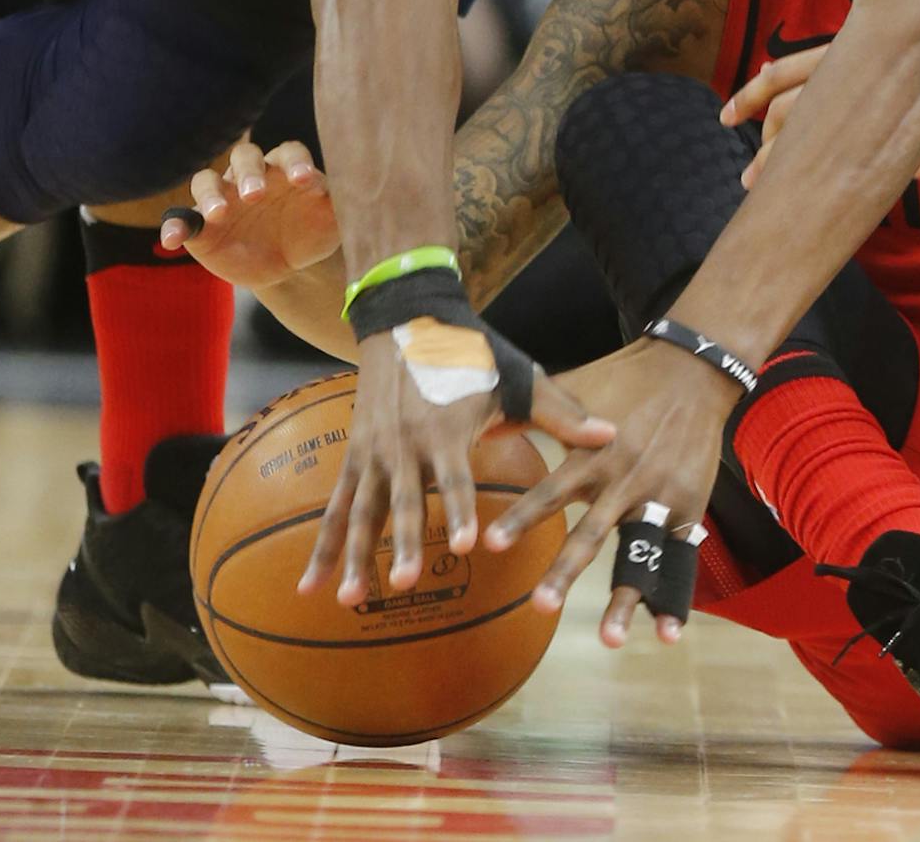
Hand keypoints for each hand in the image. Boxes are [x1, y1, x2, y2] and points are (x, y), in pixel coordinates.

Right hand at [159, 140, 338, 289]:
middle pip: (244, 158)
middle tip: (256, 195)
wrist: (291, 266)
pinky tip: (171, 241)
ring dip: (211, 194)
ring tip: (219, 214)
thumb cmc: (312, 233)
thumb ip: (333, 204)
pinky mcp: (203, 227)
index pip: (288, 153)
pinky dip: (175, 226)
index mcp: (286, 169)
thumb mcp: (330, 222)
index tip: (305, 180)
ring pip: (207, 181)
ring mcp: (223, 199)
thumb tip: (331, 191)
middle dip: (249, 173)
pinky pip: (183, 219)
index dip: (296, 162)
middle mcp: (251, 176)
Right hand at [299, 331, 615, 605]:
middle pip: (401, 501)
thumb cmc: (471, 353)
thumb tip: (610, 435)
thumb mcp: (519, 377)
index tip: (468, 543)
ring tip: (349, 600)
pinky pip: (334, 509)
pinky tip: (309, 587)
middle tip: (406, 584)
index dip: (459, 509)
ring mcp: (373, 453)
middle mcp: (403, 444)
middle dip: (404, 543)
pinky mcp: (354, 458)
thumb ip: (562, 412)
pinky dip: (322, 547)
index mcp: (446, 427)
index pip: (455, 477)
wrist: (407, 320)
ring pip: (360, 512)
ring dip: (354, 556)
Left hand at [483, 340, 739, 646]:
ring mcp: (660, 498)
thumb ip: (527, 412)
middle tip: (540, 606)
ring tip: (609, 639)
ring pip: (639, 556)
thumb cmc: (623, 377)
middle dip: (566, 571)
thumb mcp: (574, 386)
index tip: (489, 544)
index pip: (550, 491)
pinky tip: (666, 634)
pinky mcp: (688, 508)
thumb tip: (474, 426)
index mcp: (593, 453)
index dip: (521, 517)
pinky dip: (675, 599)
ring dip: (626, 600)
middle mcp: (625, 480)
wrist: (693, 369)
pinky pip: (680, 560)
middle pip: (592, 534)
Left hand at [724, 48, 919, 187]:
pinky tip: (791, 197)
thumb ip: (852, 75)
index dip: (751, 91)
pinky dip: (799, 182)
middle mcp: (848, 83)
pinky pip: (826, 168)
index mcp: (847, 57)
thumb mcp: (888, 71)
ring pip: (799, 139)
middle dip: (753, 129)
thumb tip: (815, 90)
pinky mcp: (876, 151)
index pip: (784, 71)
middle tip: (738, 152)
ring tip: (754, 181)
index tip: (728, 113)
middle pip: (783, 106)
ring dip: (769, 163)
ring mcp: (861, 118)